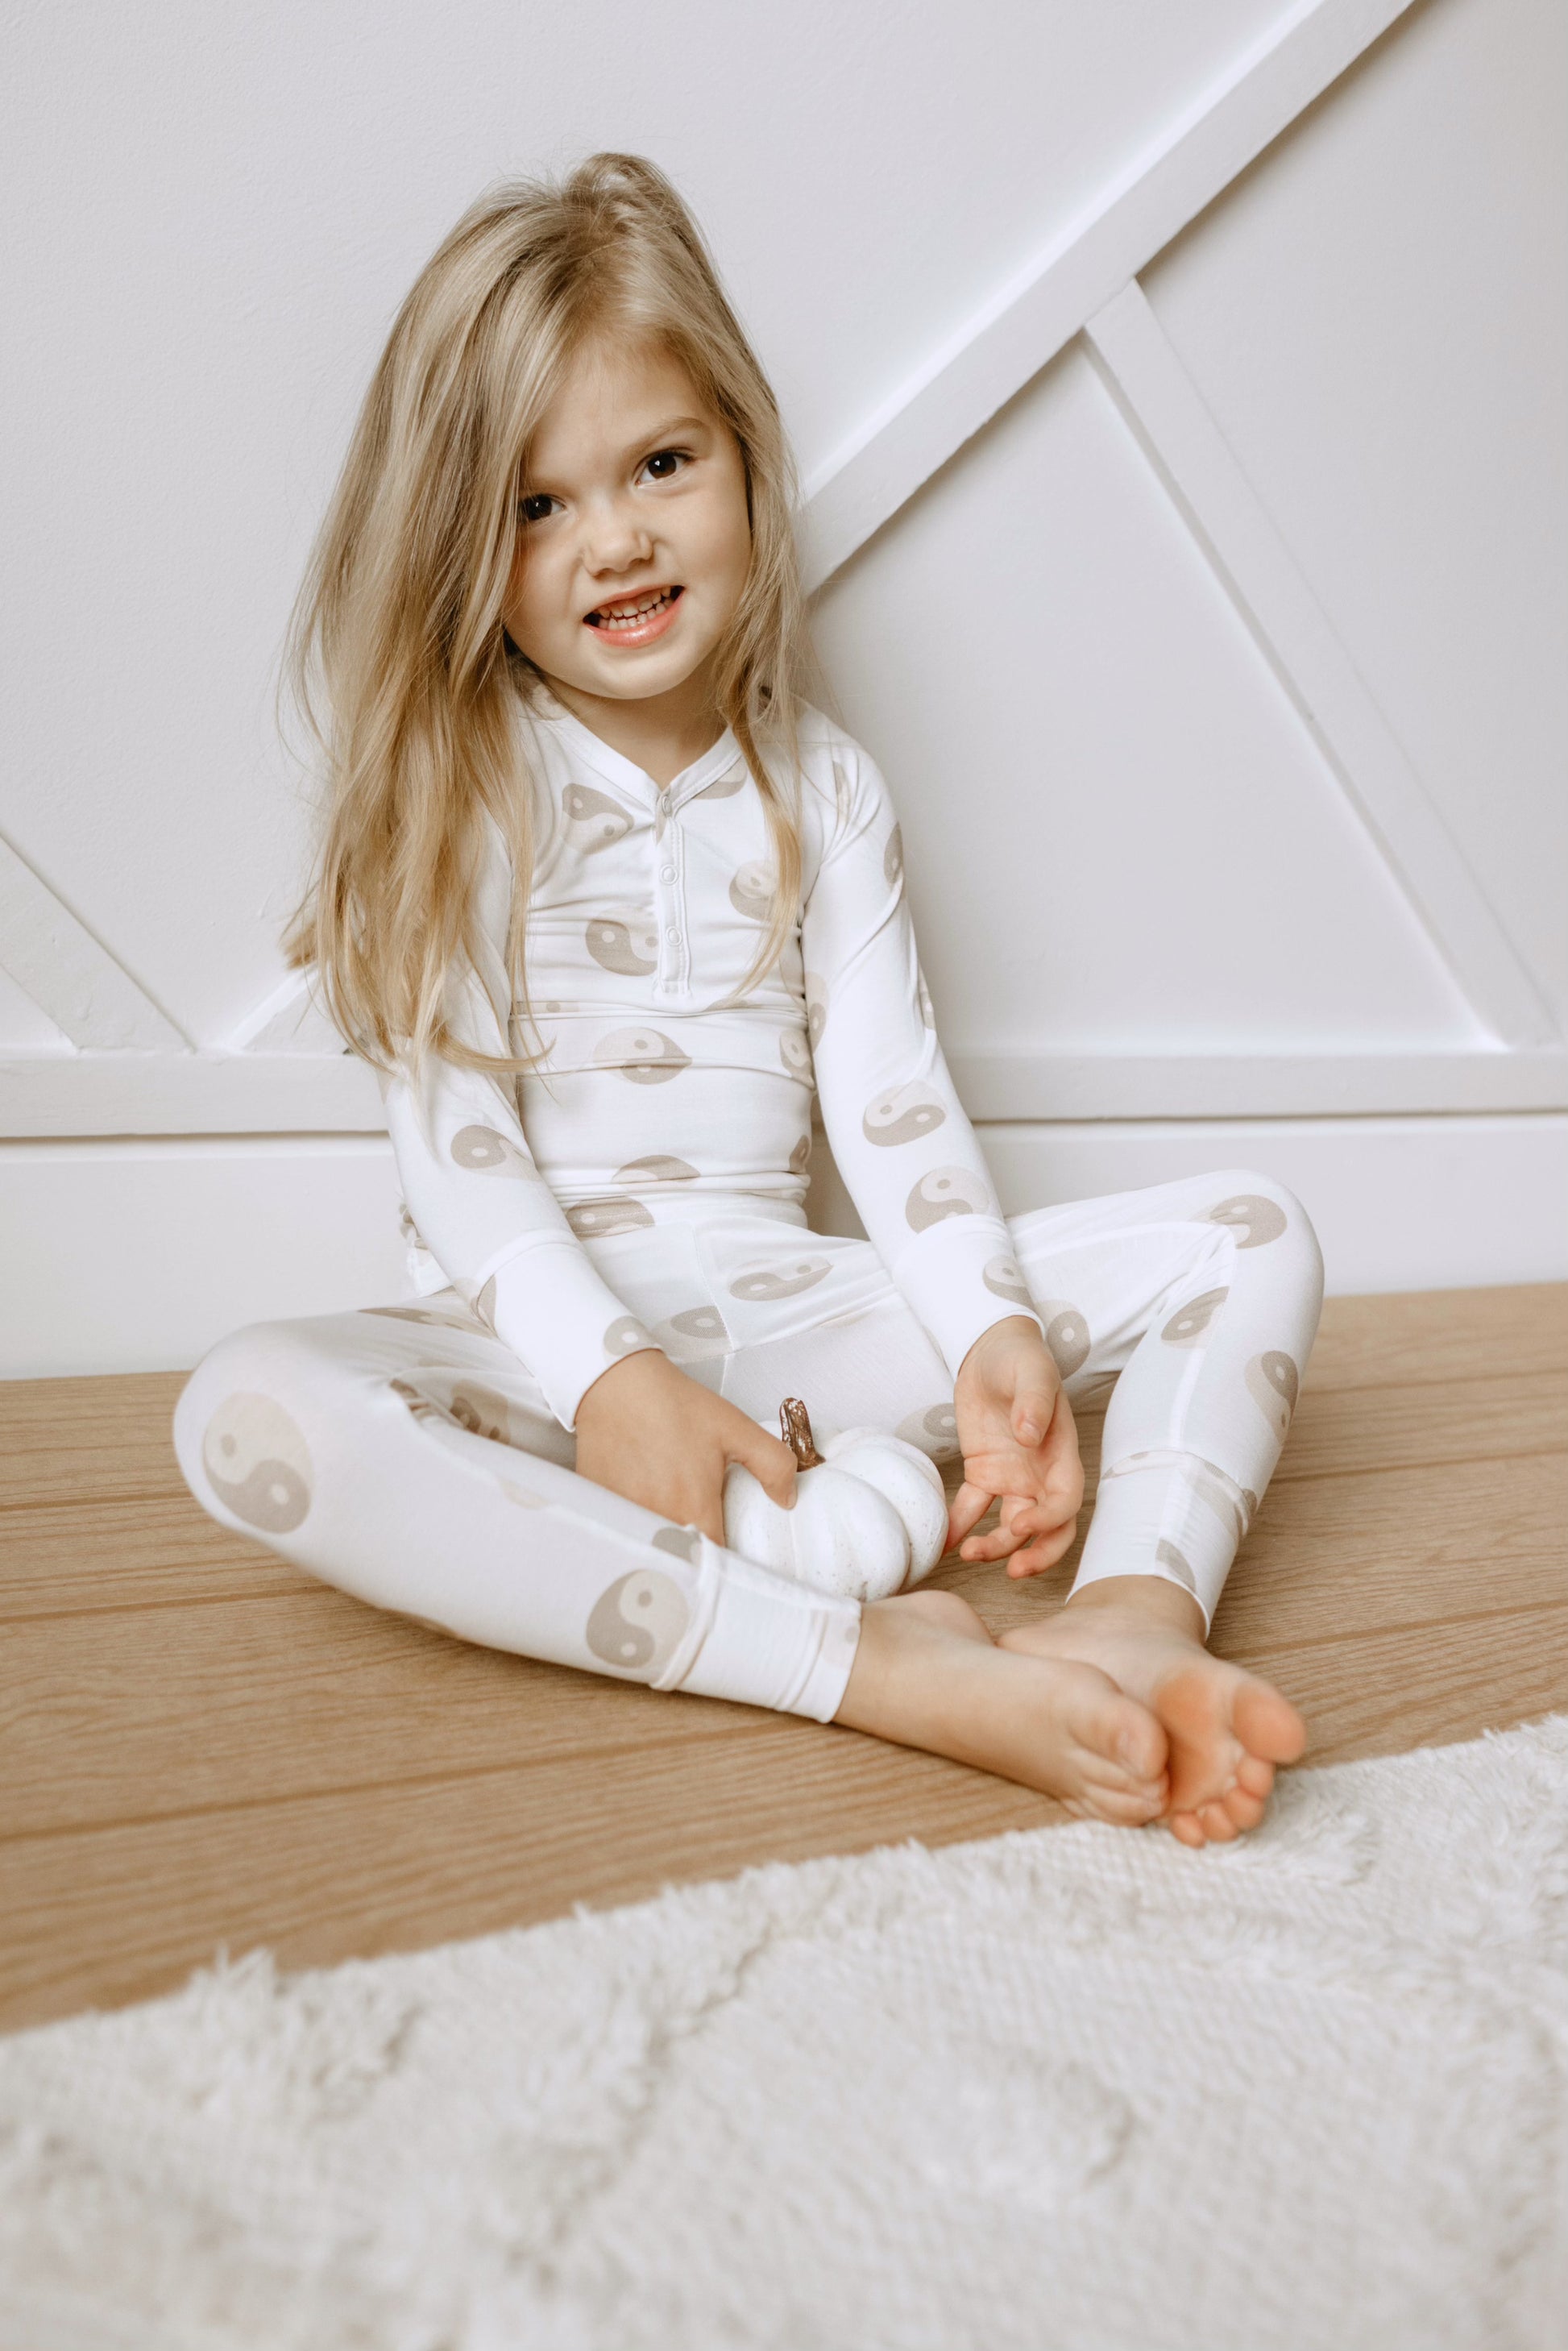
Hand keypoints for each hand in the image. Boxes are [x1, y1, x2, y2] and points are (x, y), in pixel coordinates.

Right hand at [574, 1347, 797, 1544]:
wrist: (618, 1384)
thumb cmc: (673, 1405)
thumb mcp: (735, 1429)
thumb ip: (772, 1465)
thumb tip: (787, 1498)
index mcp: (694, 1508)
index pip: (714, 1562)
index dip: (724, 1564)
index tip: (728, 1556)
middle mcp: (657, 1520)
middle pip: (680, 1562)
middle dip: (692, 1560)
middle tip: (699, 1543)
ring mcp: (624, 1518)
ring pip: (649, 1552)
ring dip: (662, 1548)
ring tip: (670, 1528)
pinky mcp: (600, 1509)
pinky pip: (622, 1536)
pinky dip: (633, 1533)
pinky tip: (640, 1512)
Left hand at [948, 1316, 1083, 1576]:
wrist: (989, 1347)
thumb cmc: (1021, 1357)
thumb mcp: (1031, 1373)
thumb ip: (1034, 1402)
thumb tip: (1029, 1435)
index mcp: (1060, 1455)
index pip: (1065, 1501)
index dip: (1049, 1520)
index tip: (1022, 1524)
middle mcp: (1040, 1474)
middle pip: (1049, 1529)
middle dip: (1037, 1554)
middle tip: (1013, 1571)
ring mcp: (1012, 1478)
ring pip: (1010, 1527)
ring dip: (995, 1546)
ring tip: (968, 1553)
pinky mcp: (983, 1473)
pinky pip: (972, 1509)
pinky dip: (960, 1527)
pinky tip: (944, 1542)